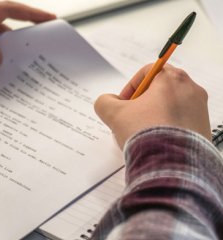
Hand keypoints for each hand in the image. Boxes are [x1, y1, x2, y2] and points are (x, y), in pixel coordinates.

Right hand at [95, 64, 210, 148]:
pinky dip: (168, 127)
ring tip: (143, 133)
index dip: (131, 86)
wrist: (171, 164)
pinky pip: (182, 122)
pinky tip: (156, 141)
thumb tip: (108, 101)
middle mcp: (191, 89)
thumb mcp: (114, 114)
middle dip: (143, 102)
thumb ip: (105, 102)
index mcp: (171, 79)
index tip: (123, 103)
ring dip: (155, 115)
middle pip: (161, 89)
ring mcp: (200, 110)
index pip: (148, 72)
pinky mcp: (204, 128)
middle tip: (132, 118)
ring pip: (172, 106)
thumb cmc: (145, 132)